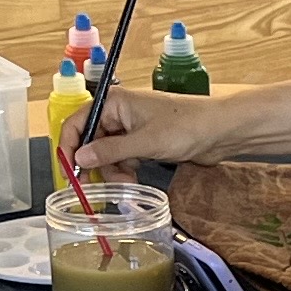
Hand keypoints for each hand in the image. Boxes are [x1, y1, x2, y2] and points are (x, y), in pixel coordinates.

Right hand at [74, 82, 223, 173]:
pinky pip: (123, 158)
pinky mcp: (144, 141)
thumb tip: (80, 158)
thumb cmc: (187, 126)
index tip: (69, 171)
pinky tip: (133, 182)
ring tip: (127, 185)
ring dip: (113, 171)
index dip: (68, 147)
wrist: (221, 131)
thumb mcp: (145, 142)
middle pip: (91, 141)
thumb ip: (110, 151)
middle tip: (99, 188)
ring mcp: (131, 128)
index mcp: (114, 102)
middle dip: (96, 165)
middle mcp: (119, 113)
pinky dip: (125, 171)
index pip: (77, 123)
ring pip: (107, 154)